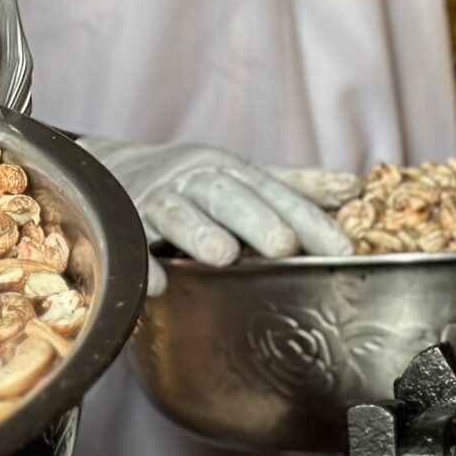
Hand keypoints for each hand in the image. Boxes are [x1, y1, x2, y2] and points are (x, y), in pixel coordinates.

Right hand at [81, 139, 356, 292]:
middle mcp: (192, 180)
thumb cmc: (186, 183)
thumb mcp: (239, 177)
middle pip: (227, 195)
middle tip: (285, 246)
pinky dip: (140, 262)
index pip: (274, 192)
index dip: (308, 219)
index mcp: (227, 170)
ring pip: (176, 212)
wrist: (102, 172)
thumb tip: (353, 186)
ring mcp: (153, 200)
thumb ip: (292, 186)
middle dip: (256, 219)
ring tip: (224, 256)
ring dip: (199, 232)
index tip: (341, 249)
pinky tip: (159, 284)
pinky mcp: (117, 223)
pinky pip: (127, 243)